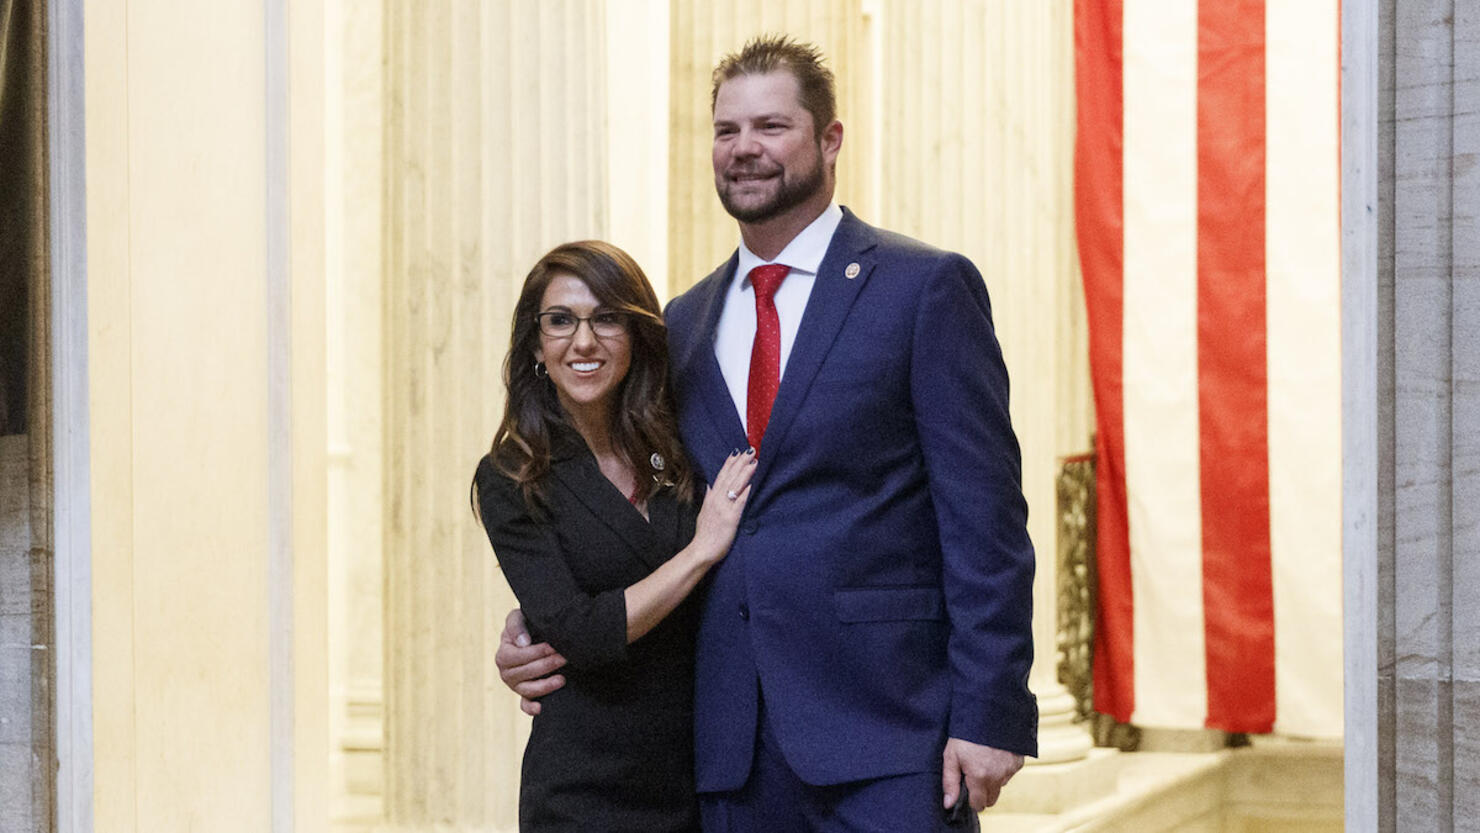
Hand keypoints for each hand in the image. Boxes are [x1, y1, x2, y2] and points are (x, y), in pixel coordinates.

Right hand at [495, 608, 566, 715]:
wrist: (535, 634)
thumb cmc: (526, 625)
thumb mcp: (517, 618)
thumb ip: (516, 625)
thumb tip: (523, 643)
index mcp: (503, 655)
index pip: (518, 656)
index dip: (537, 652)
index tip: (553, 646)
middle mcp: (507, 672)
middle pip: (525, 673)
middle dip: (547, 665)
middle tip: (565, 658)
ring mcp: (516, 686)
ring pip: (528, 690)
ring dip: (545, 686)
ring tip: (563, 679)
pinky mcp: (525, 695)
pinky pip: (525, 705)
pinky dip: (531, 708)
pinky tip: (541, 708)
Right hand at [690, 449, 756, 563]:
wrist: (702, 550)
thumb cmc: (705, 533)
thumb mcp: (704, 511)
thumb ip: (708, 497)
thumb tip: (710, 485)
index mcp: (711, 498)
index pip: (721, 476)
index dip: (729, 463)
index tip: (737, 452)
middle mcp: (717, 500)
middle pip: (730, 477)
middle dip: (740, 463)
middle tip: (750, 451)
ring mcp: (723, 508)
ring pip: (735, 486)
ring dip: (745, 473)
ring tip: (754, 462)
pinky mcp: (731, 519)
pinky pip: (739, 503)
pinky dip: (745, 493)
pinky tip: (752, 484)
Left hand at [942, 738, 1023, 811]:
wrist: (989, 711)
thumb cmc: (967, 733)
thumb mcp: (951, 755)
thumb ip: (950, 782)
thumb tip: (948, 804)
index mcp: (980, 777)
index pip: (978, 804)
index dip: (971, 800)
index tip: (967, 790)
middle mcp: (998, 777)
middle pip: (992, 799)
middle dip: (982, 793)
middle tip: (974, 776)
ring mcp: (1010, 769)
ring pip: (1001, 785)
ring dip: (993, 779)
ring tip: (983, 759)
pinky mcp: (1019, 761)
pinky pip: (1009, 773)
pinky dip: (1002, 768)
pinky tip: (994, 754)